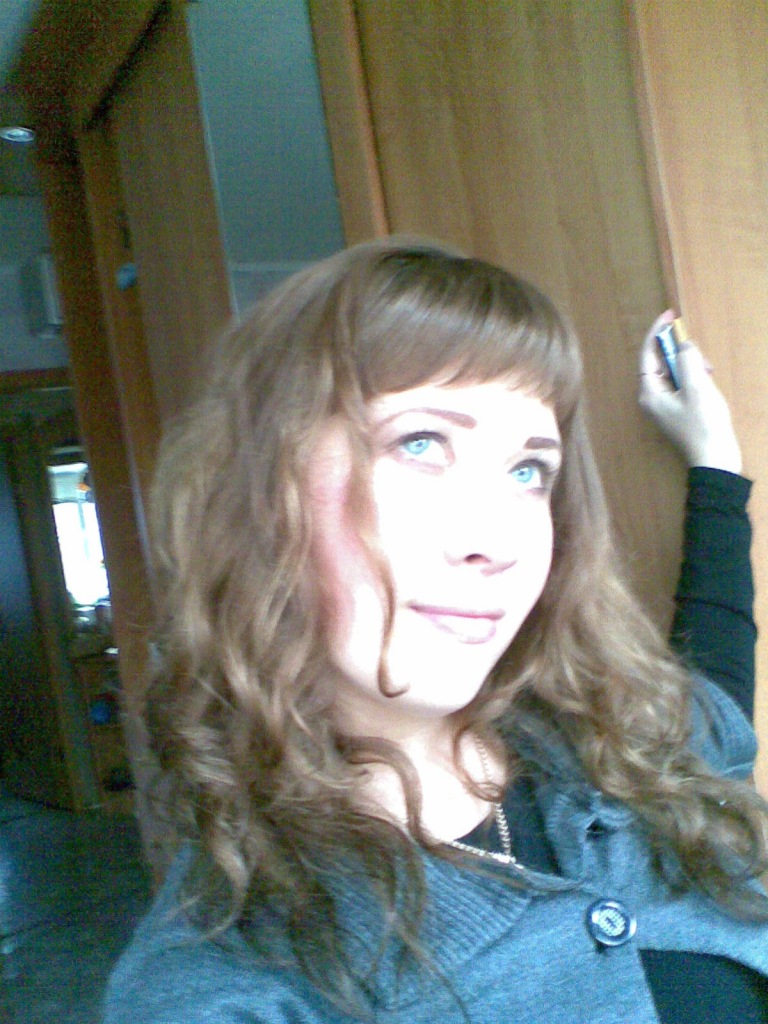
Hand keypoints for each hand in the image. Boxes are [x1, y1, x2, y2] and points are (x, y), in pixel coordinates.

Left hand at [638, 312, 741, 472]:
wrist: (715, 460)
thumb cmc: (704, 425)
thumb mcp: (697, 387)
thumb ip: (687, 360)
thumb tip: (683, 344)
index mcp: (649, 393)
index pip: (647, 354)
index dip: (657, 333)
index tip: (670, 316)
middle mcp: (652, 398)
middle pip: (662, 362)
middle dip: (682, 354)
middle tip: (703, 362)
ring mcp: (665, 405)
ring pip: (675, 372)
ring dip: (692, 366)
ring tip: (708, 375)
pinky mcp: (678, 410)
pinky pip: (683, 384)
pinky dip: (695, 378)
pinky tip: (708, 384)